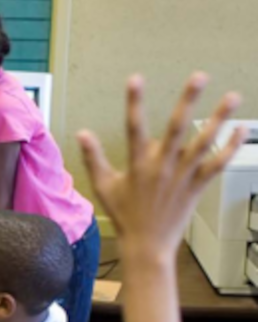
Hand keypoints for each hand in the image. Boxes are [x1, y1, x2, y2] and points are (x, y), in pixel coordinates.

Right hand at [77, 73, 244, 260]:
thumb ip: (93, 158)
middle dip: (188, 100)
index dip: (134, 102)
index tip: (135, 79)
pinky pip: (217, 164)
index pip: (134, 127)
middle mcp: (162, 167)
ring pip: (203, 143)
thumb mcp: (103, 186)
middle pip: (176, 128)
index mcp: (138, 165)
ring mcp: (182, 176)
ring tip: (232, 97)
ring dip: (219, 119)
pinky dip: (230, 148)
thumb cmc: (124, 215)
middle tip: (199, 76)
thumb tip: (81, 134)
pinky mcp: (196, 186)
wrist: (146, 245)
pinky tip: (240, 130)